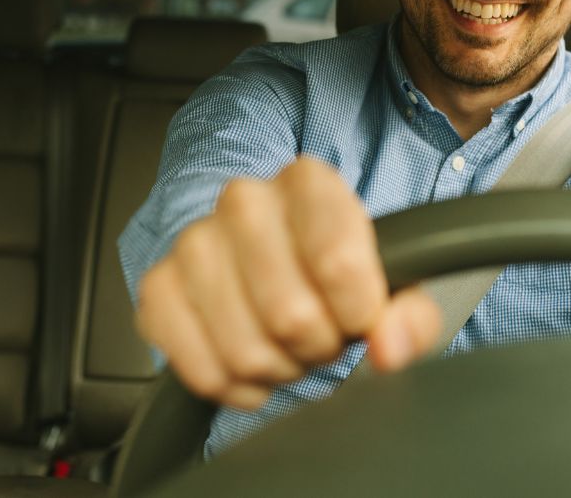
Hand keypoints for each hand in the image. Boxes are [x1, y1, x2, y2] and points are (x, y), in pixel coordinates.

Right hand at [135, 157, 441, 409]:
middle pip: (289, 315)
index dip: (358, 314)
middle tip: (323, 334)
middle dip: (318, 346)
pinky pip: (200, 369)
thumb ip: (411, 316)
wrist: (281, 265)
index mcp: (309, 183)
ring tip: (288, 345)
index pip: (337, 264)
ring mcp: (194, 242)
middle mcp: (244, 201)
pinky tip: (252, 366)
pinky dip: (235, 387)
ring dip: (278, 369)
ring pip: (244, 350)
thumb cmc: (338, 272)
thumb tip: (392, 347)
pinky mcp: (158, 288)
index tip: (361, 316)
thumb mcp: (394, 286)